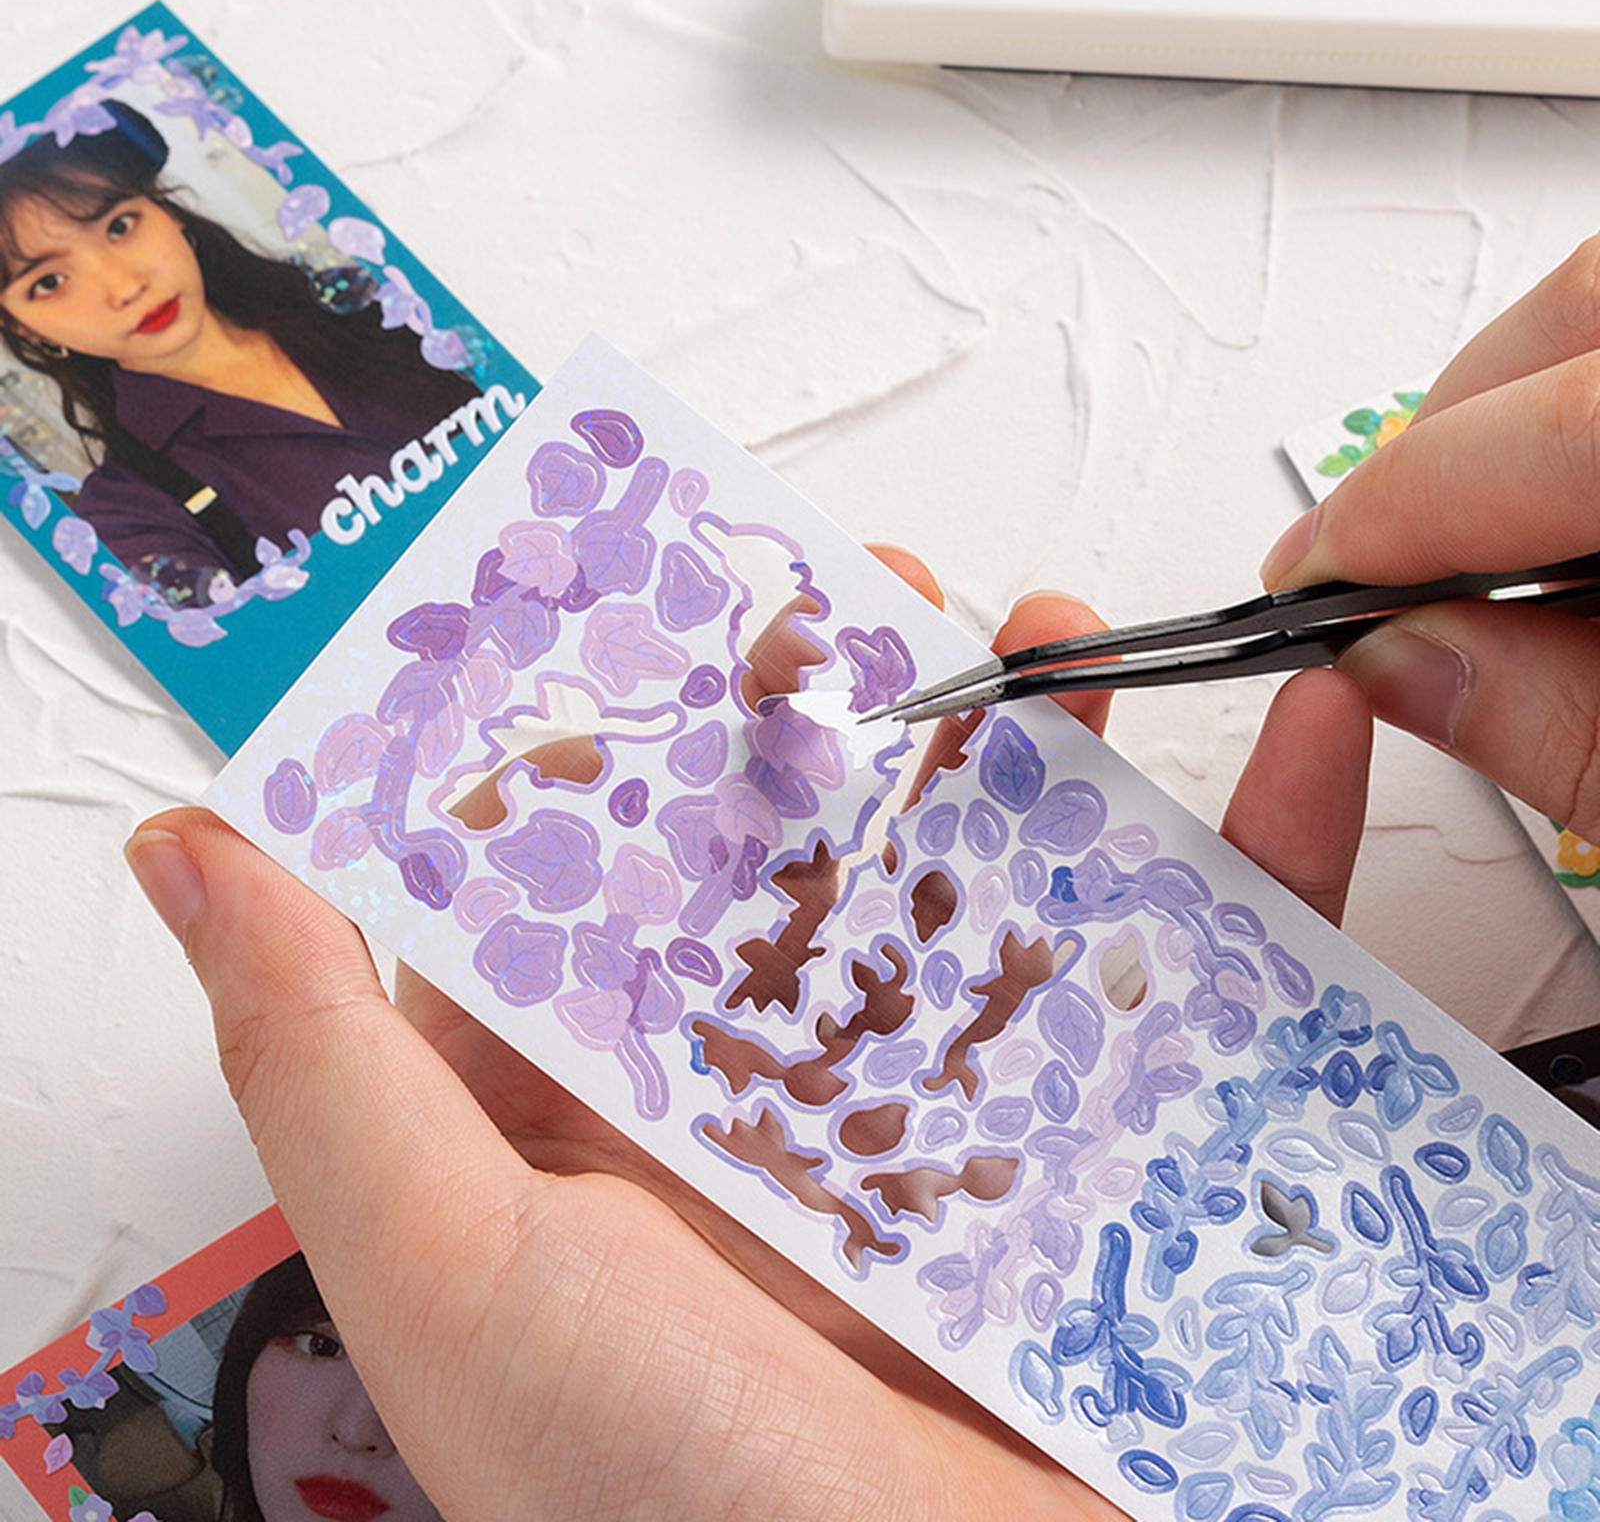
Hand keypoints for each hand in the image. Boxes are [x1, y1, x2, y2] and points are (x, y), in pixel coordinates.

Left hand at [123, 552, 1370, 1521]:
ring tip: (1054, 639)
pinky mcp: (1130, 1175)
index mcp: (630, 1128)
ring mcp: (971, 1140)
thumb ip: (327, 1057)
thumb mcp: (463, 1270)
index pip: (618, 880)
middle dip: (854, 713)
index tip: (665, 599)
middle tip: (874, 599)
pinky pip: (1220, 987)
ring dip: (1045, 753)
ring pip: (1008, 893)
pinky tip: (1290, 751)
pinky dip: (1269, 865)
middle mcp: (792, 1124)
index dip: (637, 729)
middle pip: (825, 862)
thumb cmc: (675, 1520)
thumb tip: (193, 855)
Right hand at [1261, 233, 1599, 836]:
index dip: (1399, 512)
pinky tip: (1565, 502)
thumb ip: (1564, 726)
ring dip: (1510, 411)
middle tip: (1364, 553)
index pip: (1557, 434)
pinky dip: (1575, 405)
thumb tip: (1406, 661)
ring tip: (1464, 536)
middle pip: (1583, 314)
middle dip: (1441, 433)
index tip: (1314, 583)